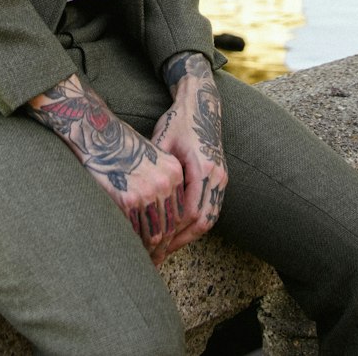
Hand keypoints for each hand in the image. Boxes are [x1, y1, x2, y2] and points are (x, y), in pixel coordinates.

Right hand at [27, 74, 184, 260]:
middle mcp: (165, 182)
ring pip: (154, 233)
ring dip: (150, 251)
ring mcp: (147, 191)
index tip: (166, 248)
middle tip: (155, 262)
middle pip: (169, 226)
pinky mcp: (128, 198)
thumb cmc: (119, 146)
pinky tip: (129, 250)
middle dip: (163, 248)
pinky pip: (134, 229)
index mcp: (174, 172)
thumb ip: (161, 185)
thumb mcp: (149, 159)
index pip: (180, 214)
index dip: (174, 235)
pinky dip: (133, 243)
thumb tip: (163, 220)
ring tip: (144, 262)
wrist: (97, 132)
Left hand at [149, 53, 227, 265]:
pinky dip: (198, 222)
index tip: (155, 241)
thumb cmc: (177, 122)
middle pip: (203, 220)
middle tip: (161, 252)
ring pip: (211, 218)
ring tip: (169, 246)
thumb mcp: (160, 142)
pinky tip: (181, 229)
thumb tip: (135, 196)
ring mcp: (222, 178)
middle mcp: (217, 176)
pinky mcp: (222, 178)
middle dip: (181, 239)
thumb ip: (154, 170)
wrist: (201, 105)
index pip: (190, 211)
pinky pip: (213, 209)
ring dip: (191, 234)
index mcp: (202, 167)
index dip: (172, 230)